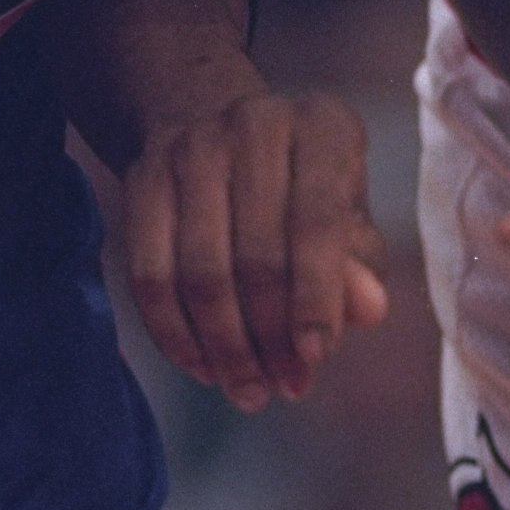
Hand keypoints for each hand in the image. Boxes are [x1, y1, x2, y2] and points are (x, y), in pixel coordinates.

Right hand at [122, 90, 386, 411]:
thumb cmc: (301, 183)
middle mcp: (255, 125)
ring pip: (199, 271)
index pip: (319, 220)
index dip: (317, 298)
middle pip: (256, 254)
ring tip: (248, 389)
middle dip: (271, 336)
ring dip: (224, 347)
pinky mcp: (141, 179)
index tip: (315, 358)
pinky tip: (202, 367)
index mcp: (323, 127)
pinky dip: (175, 335)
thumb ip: (359, 262)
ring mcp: (191, 148)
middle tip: (285, 387)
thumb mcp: (347, 209)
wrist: (213, 120)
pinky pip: (150, 275)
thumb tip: (368, 312)